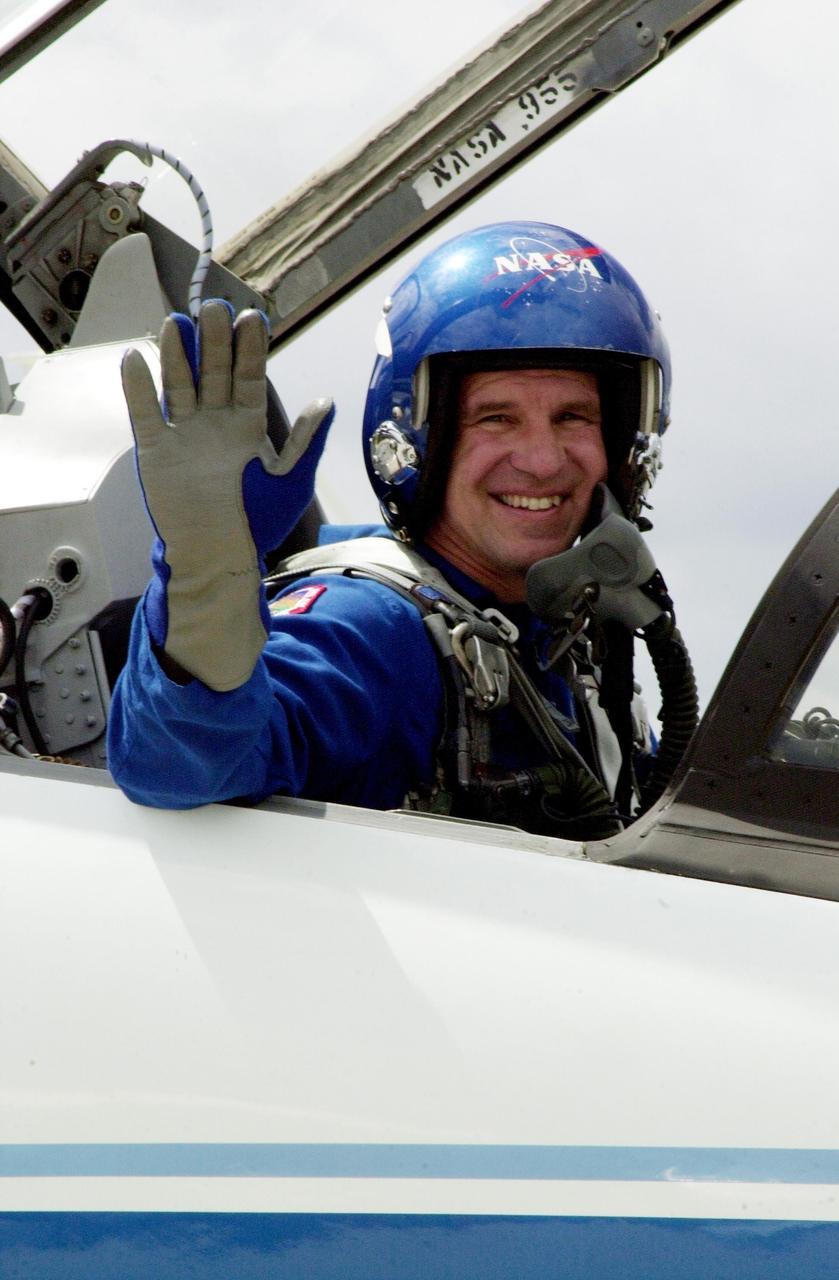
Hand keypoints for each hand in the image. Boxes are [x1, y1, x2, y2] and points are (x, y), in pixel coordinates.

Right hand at [122, 301, 333, 690]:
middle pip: (214, 371)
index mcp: (248, 425)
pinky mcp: (155, 450)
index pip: (249, 376)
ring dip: (178, 354)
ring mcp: (184, 433)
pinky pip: (145, 412)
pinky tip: (135, 357)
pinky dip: (138, 387)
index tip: (253, 318)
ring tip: (178, 321)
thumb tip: (326, 403)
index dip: (251, 349)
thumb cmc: (259, 522)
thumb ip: (306, 442)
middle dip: (215, 341)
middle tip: (215, 306)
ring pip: (180, 384)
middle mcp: (216, 422)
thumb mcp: (292, 482)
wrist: (218, 557)